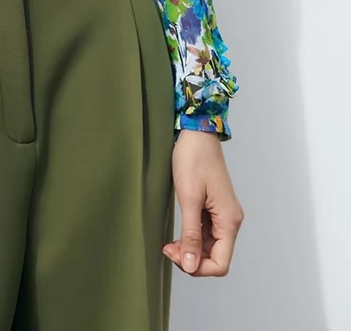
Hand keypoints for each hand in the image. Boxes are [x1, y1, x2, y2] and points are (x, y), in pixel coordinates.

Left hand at [162, 130, 244, 276]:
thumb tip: (191, 266)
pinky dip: (192, 238)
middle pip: (215, 257)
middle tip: (168, 248)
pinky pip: (206, 233)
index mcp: (229, 221)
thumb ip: (191, 234)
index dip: (198, 268)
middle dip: (192, 259)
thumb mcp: (189, 198)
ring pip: (210, 247)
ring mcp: (223, 214)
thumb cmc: (193, 159)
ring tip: (170, 243)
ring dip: (191, 250)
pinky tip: (178, 234)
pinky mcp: (214, 208)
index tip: (175, 255)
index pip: (220, 264)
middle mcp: (231, 221)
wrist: (196, 132)